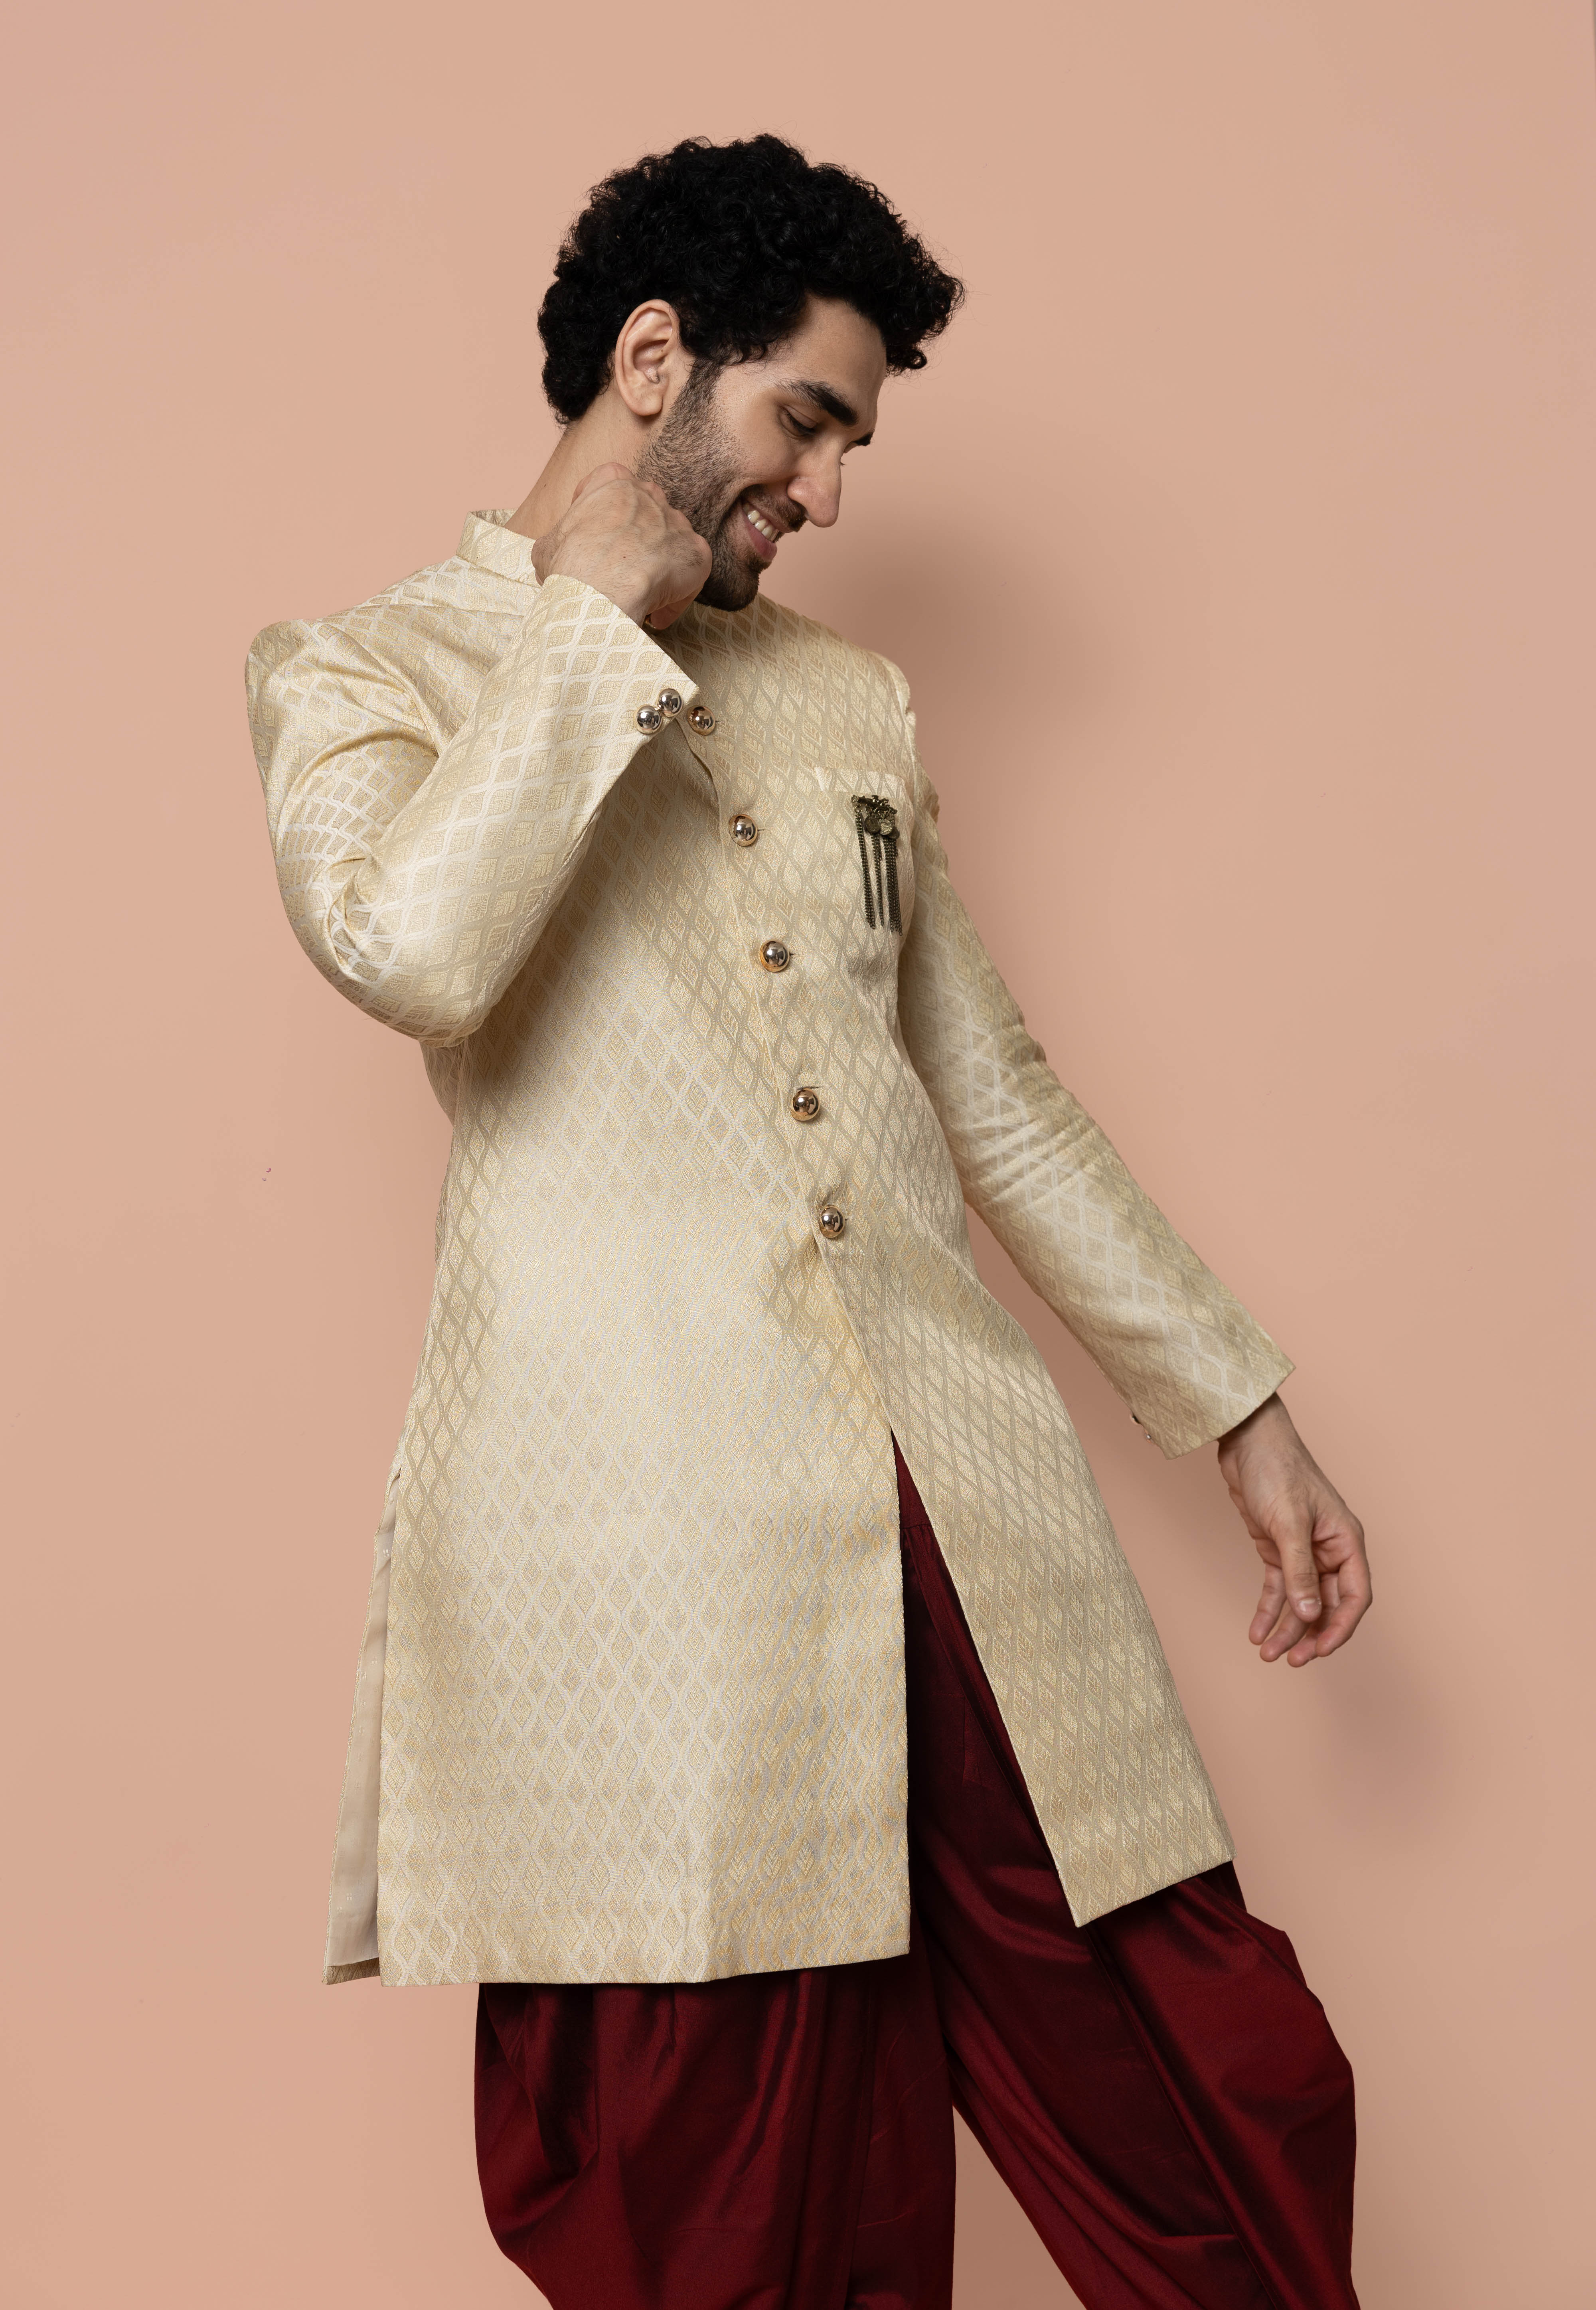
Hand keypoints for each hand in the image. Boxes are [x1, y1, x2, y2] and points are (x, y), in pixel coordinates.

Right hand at [532, 463, 711, 630]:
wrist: (601, 590)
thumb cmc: (571, 566)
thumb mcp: (547, 546)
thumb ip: (561, 541)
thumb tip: (559, 556)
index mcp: (612, 483)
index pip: (613, 480)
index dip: (607, 507)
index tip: (599, 530)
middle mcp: (649, 495)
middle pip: (648, 511)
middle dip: (638, 538)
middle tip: (623, 568)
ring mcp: (677, 522)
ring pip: (671, 542)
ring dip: (659, 566)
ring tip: (642, 597)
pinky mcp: (697, 552)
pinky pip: (691, 572)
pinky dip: (677, 594)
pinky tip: (657, 614)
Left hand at [1216, 1395, 1371, 1666]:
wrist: (1246, 1441)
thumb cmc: (1277, 1470)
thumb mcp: (1288, 1522)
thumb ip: (1299, 1570)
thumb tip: (1310, 1613)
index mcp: (1346, 1542)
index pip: (1354, 1596)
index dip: (1340, 1628)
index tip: (1319, 1651)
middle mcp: (1329, 1551)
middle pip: (1327, 1605)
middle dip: (1310, 1635)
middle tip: (1289, 1660)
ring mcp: (1303, 1552)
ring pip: (1301, 1601)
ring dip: (1287, 1628)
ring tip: (1267, 1654)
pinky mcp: (1277, 1549)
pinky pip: (1279, 1588)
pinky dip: (1269, 1610)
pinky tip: (1257, 1631)